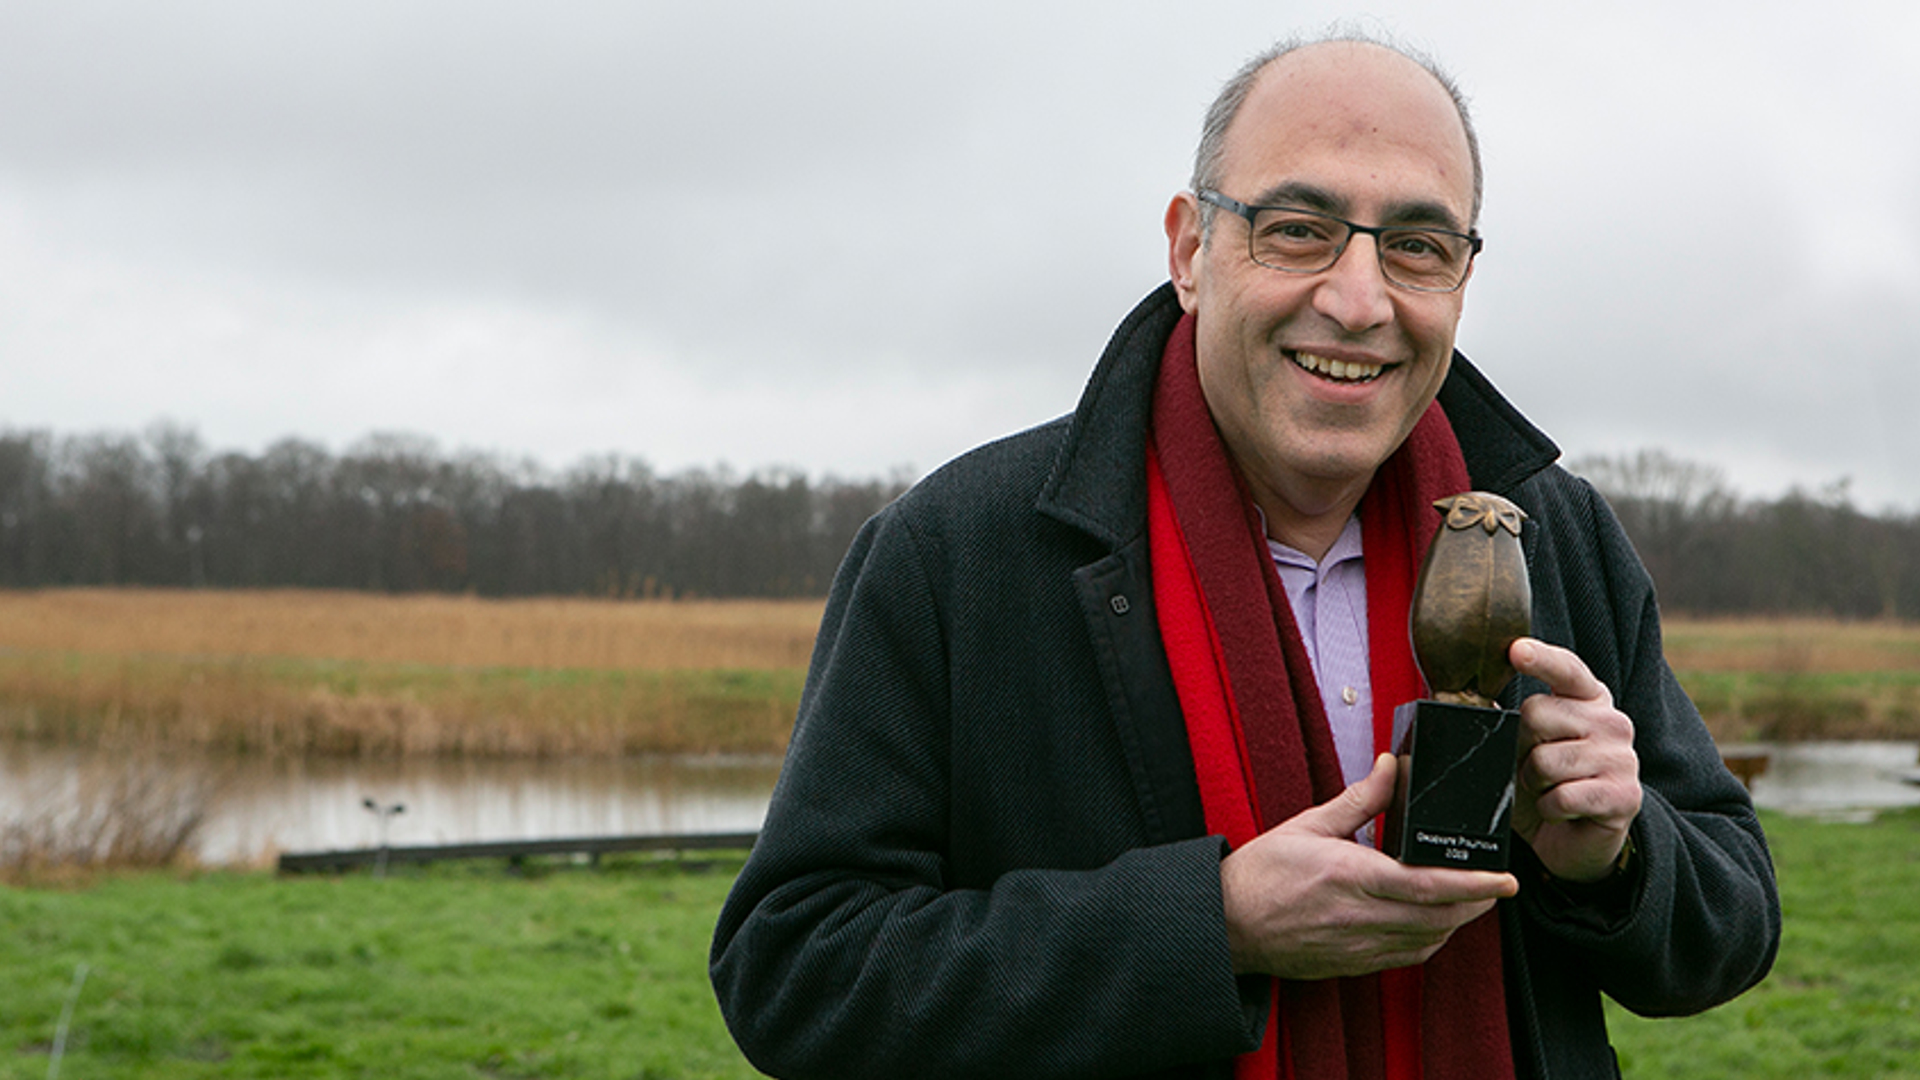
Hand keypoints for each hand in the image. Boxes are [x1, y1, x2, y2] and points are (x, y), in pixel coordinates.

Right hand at [1220, 753, 1517, 978]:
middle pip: (1437, 917)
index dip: (1471, 884)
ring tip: (1472, 901)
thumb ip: (1359, 799)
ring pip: (1427, 940)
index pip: (1425, 883)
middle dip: (1477, 904)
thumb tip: (1392, 767)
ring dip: (1456, 923)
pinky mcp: (1351, 964)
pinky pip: (1405, 958)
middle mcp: (1357, 916)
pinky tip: (1433, 924)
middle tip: (1499, 887)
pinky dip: (1429, 941)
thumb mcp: (1307, 824)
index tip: (1503, 878)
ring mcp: (1356, 946)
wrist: (1226, 922)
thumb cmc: (1259, 873)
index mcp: (1347, 875)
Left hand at [1509, 638, 1642, 882]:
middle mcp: (1612, 721)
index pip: (1566, 670)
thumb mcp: (1522, 749)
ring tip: (1549, 790)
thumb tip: (1480, 702)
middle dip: (1521, 747)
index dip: (1541, 659)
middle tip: (1533, 767)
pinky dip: (1550, 809)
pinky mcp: (1624, 796)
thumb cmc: (1545, 785)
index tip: (1516, 650)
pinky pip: (1561, 797)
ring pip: (1545, 761)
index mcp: (1588, 699)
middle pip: (1538, 714)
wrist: (1573, 841)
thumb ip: (1508, 722)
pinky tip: (1563, 811)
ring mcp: (1623, 758)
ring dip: (1534, 784)